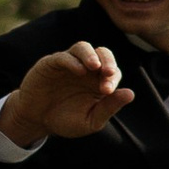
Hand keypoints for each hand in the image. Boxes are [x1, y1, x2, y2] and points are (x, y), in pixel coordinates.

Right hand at [0, 41, 133, 148]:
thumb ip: (109, 107)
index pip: (112, 72)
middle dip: (108, 60)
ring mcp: (68, 63)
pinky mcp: (51, 63)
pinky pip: (63, 56)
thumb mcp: (90, 120)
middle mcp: (86, 69)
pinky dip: (72, 61)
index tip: (107, 91)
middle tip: (108, 72)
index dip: (113, 78)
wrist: (37, 121)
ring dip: (90, 55)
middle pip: (102, 53)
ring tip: (94, 66)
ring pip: (82, 48)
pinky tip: (78, 71)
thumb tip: (131, 94)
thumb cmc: (65, 120)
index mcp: (98, 81)